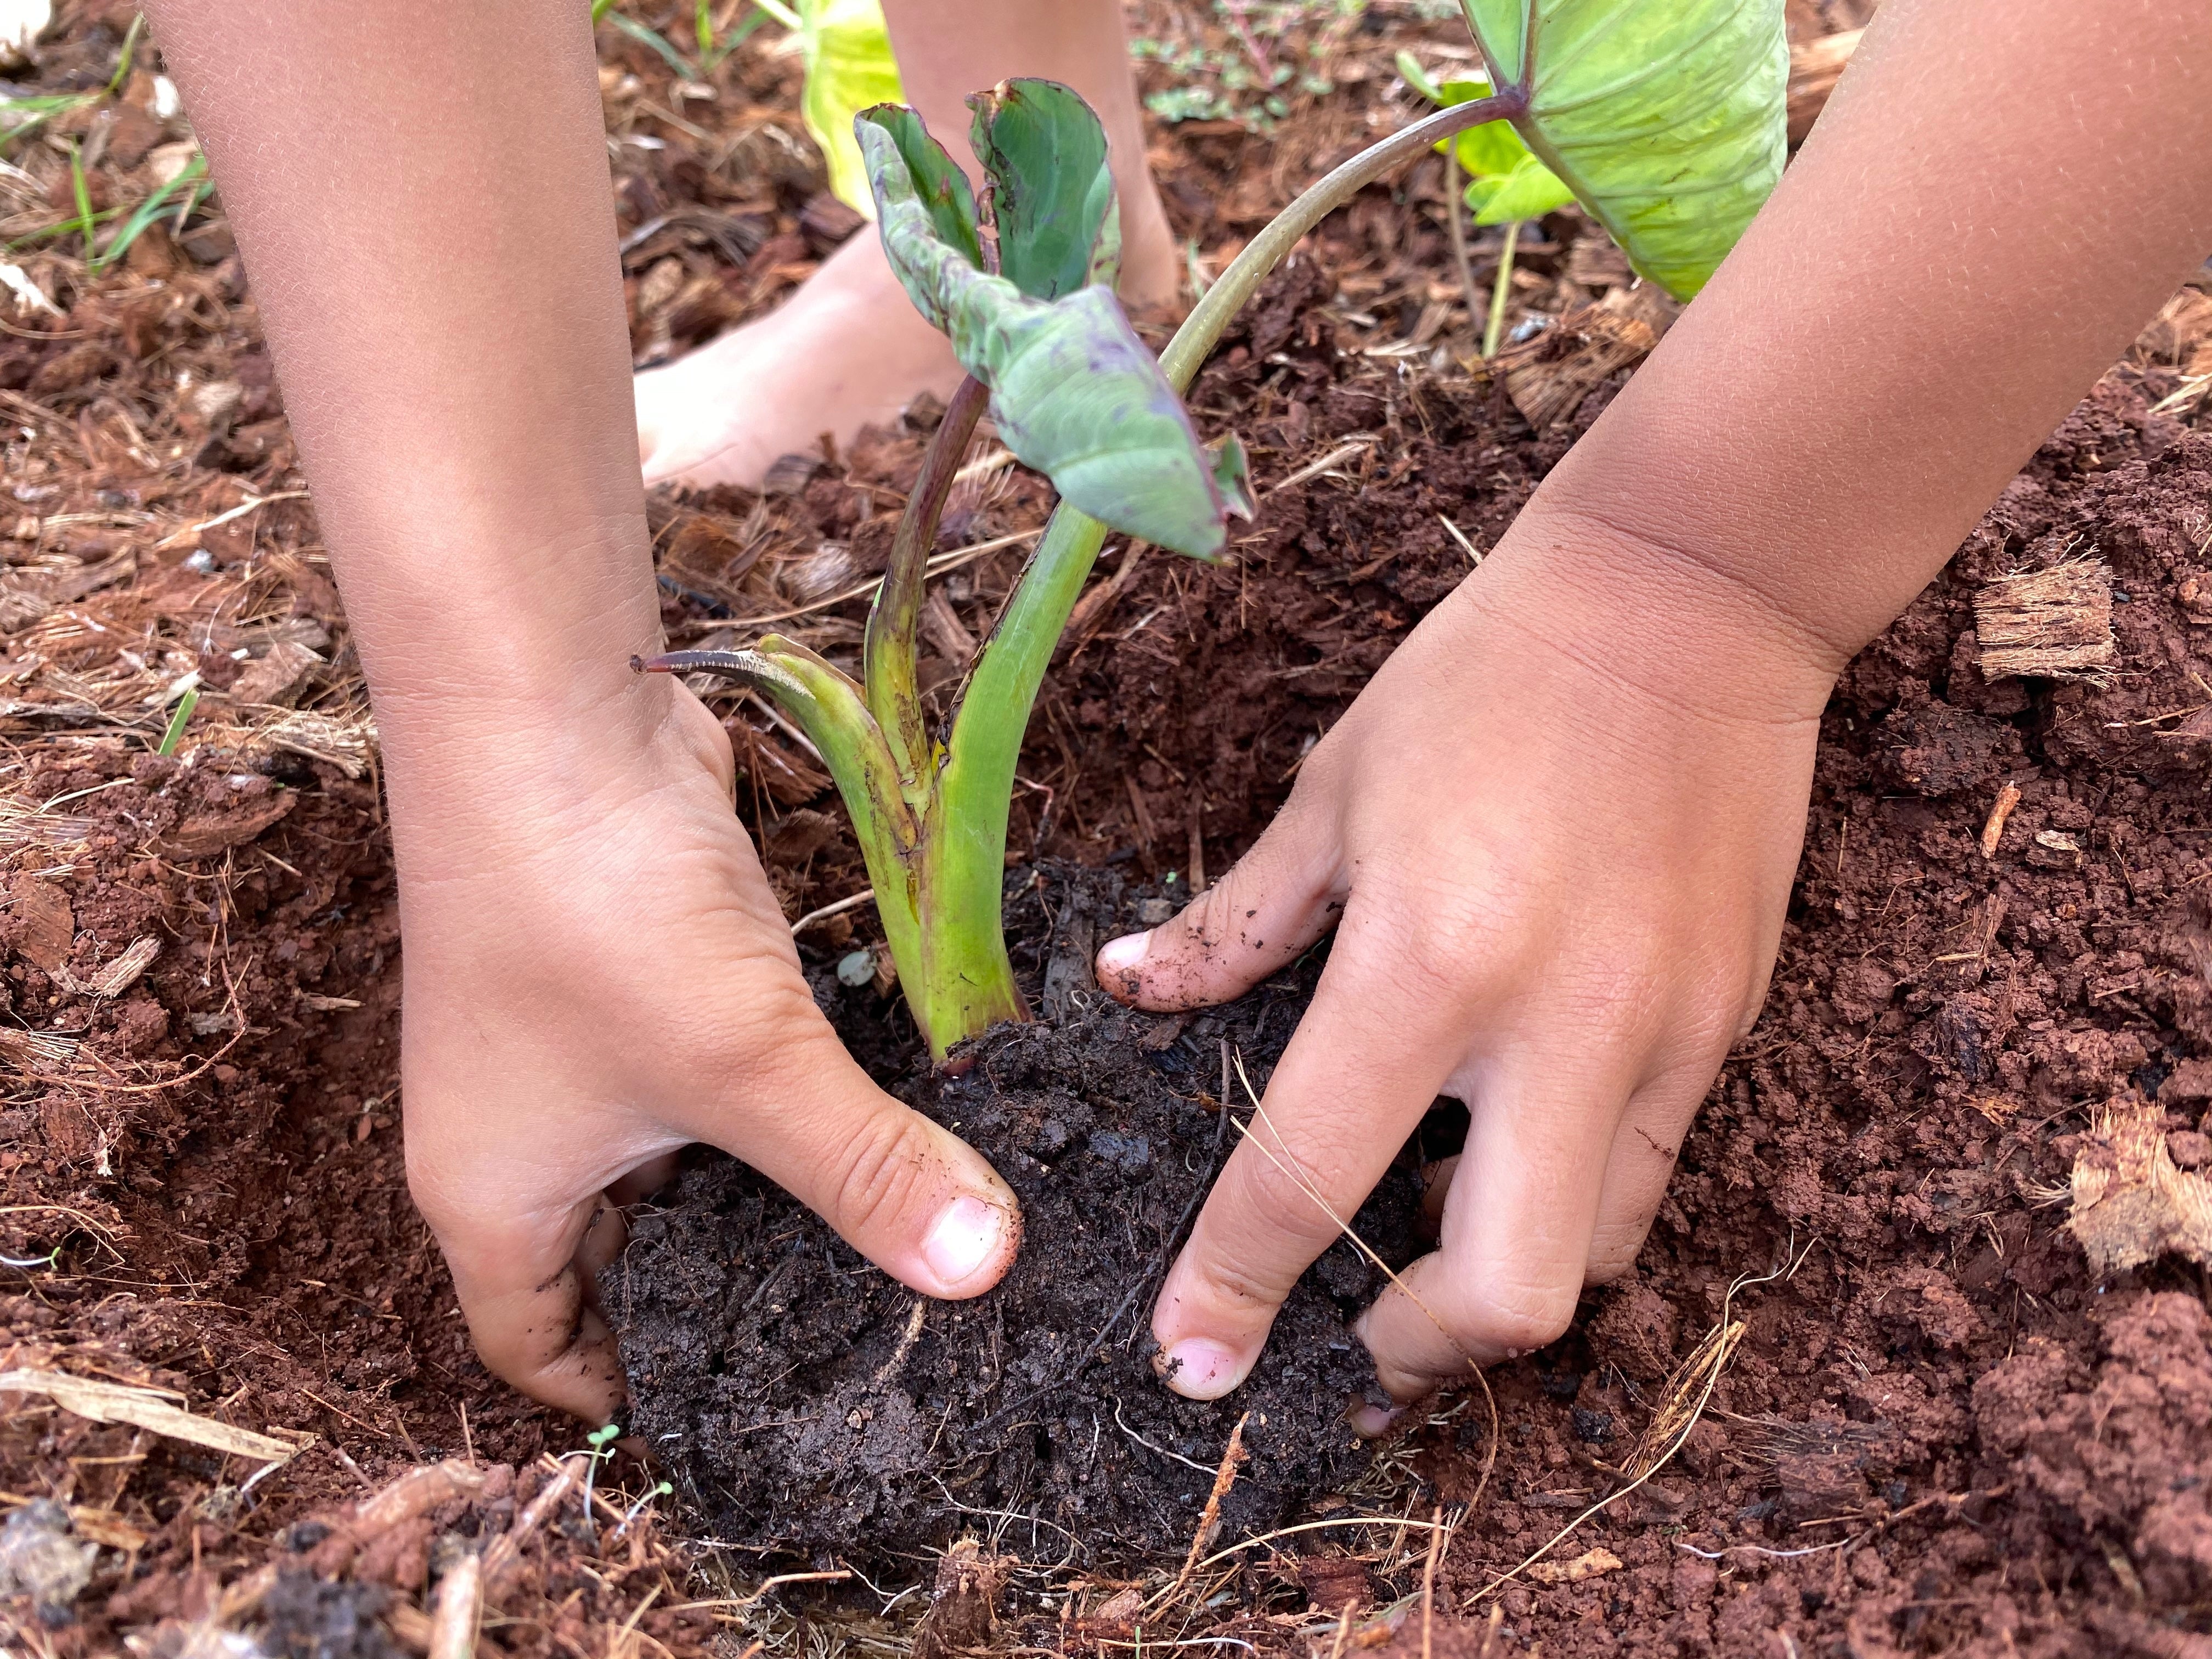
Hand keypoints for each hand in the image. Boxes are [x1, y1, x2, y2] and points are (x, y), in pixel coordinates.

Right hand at [395, 677, 1018, 1419]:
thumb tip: (980, 1269)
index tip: (735, 1413)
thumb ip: (863, 1170)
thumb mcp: (745, 1065)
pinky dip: (767, 1093)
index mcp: (493, 1194)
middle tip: (847, 1321)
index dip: (623, 1391)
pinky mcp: (630, 969)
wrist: (549, 715)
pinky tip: (861, 1107)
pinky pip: (701, 1068)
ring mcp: (571, 1042)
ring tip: (879, 1225)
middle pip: (614, 1253)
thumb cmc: (602, 916)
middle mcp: (519, 1129)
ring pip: (670, 1153)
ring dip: (758, 1178)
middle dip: (717, 1286)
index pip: (534, 1344)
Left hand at [1096, 515, 1840, 1407]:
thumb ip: (1236, 919)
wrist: (1691, 599)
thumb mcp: (1335, 789)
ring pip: (1596, 1258)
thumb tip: (1129, 983)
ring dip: (1502, 1282)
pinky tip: (1521, 1150)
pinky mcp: (1728, 1024)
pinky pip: (1652, 1172)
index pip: (1307, 1177)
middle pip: (1505, 1297)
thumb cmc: (1487, 679)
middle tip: (1356, 1332)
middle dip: (1415, 1350)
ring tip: (1436, 1236)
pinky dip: (1574, 1199)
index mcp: (1424, 960)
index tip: (1192, 1360)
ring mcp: (1664, 1035)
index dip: (1230, 1290)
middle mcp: (1555, 1025)